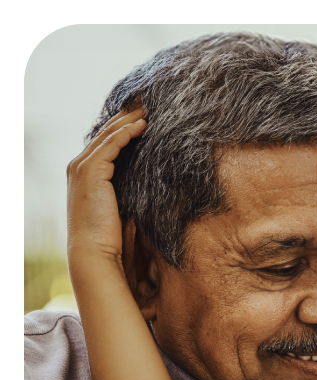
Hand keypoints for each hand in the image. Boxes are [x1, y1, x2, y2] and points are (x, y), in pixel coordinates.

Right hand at [66, 107, 145, 269]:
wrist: (94, 251)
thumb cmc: (110, 236)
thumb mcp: (121, 207)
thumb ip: (128, 190)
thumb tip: (150, 186)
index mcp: (86, 172)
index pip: (106, 141)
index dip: (124, 126)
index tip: (144, 116)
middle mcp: (80, 165)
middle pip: (106, 132)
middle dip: (127, 116)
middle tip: (148, 103)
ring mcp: (82, 166)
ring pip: (108, 134)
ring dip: (129, 120)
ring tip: (149, 109)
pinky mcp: (90, 171)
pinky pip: (110, 145)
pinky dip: (126, 134)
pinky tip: (142, 126)